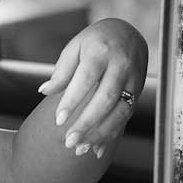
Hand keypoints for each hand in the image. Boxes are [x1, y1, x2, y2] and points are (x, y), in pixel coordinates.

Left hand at [38, 18, 147, 157]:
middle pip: (105, 99)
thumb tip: (44, 91)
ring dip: (101, 133)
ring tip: (81, 148)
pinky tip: (97, 148)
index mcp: (101, 51)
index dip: (73, 100)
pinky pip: (127, 116)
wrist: (129, 33)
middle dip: (87, 123)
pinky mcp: (138, 91)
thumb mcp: (75, 47)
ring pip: (120, 111)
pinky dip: (112, 134)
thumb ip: (62, 70)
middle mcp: (121, 65)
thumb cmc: (96, 41)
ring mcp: (133, 79)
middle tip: (69, 141)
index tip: (58, 120)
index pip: (86, 79)